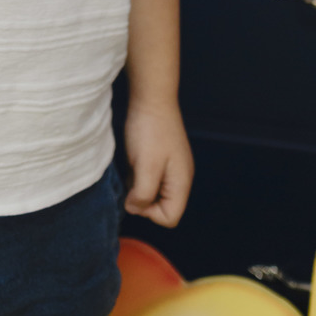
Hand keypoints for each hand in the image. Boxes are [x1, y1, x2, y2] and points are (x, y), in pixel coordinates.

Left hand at [123, 99, 193, 226]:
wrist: (151, 97)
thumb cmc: (150, 131)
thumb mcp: (145, 167)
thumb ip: (142, 194)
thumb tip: (134, 208)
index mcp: (181, 183)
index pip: (169, 218)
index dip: (149, 212)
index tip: (136, 192)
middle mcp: (180, 178)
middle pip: (162, 206)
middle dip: (143, 198)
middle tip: (134, 176)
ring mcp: (172, 167)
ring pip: (153, 192)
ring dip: (139, 184)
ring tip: (134, 163)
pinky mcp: (162, 158)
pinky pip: (149, 177)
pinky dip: (139, 173)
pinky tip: (134, 156)